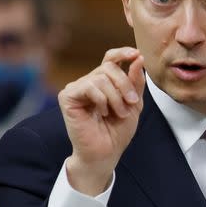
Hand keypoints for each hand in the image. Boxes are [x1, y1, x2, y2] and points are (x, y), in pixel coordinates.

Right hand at [58, 47, 145, 194]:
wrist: (105, 153)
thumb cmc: (117, 132)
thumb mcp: (134, 104)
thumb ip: (135, 82)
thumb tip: (138, 59)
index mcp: (104, 82)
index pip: (110, 58)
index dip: (122, 53)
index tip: (136, 54)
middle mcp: (89, 81)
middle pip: (109, 67)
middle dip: (125, 85)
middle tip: (131, 103)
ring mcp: (77, 88)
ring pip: (101, 77)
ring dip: (115, 97)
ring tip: (118, 113)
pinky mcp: (67, 97)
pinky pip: (89, 86)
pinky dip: (101, 99)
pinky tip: (101, 112)